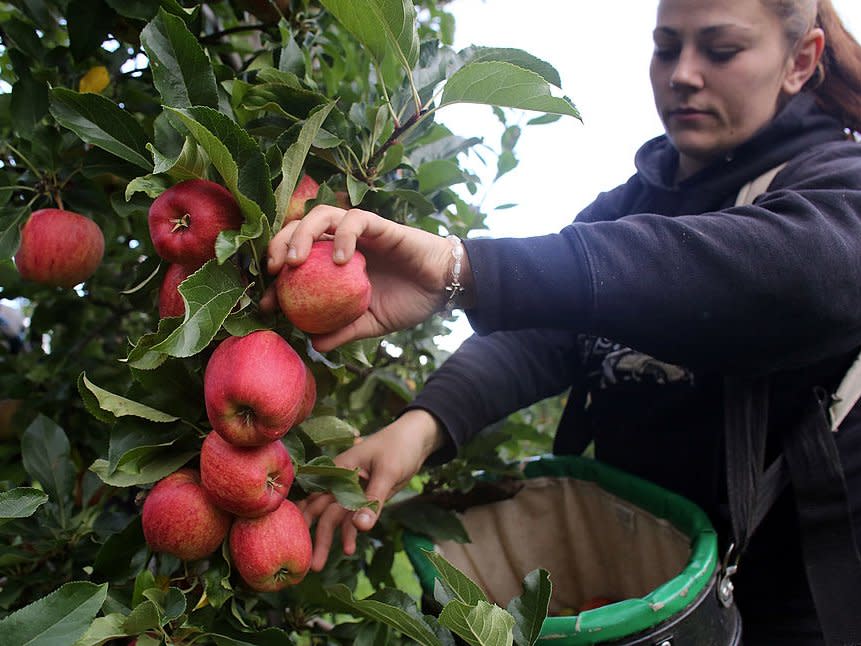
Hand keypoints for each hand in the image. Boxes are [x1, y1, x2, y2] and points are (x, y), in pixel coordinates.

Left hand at [262, 205, 469, 350]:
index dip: (276, 279)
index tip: (267, 303)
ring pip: (321, 215)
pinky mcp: (379, 225)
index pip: (296, 261)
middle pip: (299, 230)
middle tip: (274, 273)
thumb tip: (314, 344)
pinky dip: (343, 236)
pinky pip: (354, 220)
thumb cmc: (407, 302)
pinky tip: (341, 260)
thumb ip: (343, 331)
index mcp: (333, 264)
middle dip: (279, 245)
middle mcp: (342, 243)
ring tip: (295, 262)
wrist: (443, 288)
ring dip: (301, 234)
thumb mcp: (371, 324)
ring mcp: (359, 231)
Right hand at [298, 409, 444, 571]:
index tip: (292, 538)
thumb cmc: (399, 447)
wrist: (416, 439)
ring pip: (335, 518)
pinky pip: (352, 518)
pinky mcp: (364, 499)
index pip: (314, 495)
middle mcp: (340, 481)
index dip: (301, 516)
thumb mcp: (387, 471)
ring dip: (328, 539)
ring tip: (319, 565)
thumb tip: (361, 527)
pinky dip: (349, 533)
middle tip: (309, 564)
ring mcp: (352, 491)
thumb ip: (373, 499)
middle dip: (314, 536)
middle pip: (322, 510)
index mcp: (339, 469)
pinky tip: (349, 549)